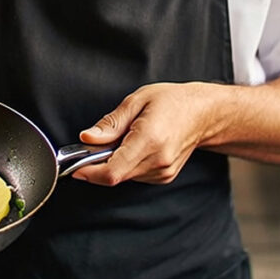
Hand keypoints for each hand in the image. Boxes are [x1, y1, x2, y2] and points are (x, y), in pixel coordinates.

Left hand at [73, 82, 219, 185]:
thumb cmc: (173, 102)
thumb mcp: (137, 100)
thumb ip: (110, 123)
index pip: (113, 171)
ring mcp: (162, 172)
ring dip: (114, 164)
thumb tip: (87, 138)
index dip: (89, 173)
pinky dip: (127, 165)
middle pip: (115, 176)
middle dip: (98, 165)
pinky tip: (135, 147)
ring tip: (124, 140)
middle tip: (97, 145)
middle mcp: (158, 161)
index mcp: (150, 140)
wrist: (203, 113)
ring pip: (124, 177)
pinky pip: (135, 176)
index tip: (75, 168)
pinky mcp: (164, 177)